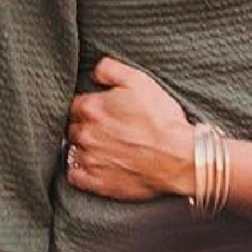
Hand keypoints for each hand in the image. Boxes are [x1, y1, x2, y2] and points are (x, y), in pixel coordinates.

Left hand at [65, 58, 192, 200]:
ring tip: (104, 146)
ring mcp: (90, 159)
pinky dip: (80, 170)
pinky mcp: (97, 182)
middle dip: (86, 126)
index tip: (102, 109)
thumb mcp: (140, 81)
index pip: (76, 104)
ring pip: (73, 150)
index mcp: (92, 108)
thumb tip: (96, 71)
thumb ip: (111, 70)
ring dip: (84, 147)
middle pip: (74, 127)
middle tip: (106, 128)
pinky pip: (75, 176)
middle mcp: (85, 134)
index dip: (90, 105)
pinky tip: (95, 165)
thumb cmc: (161, 119)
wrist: (177, 156)